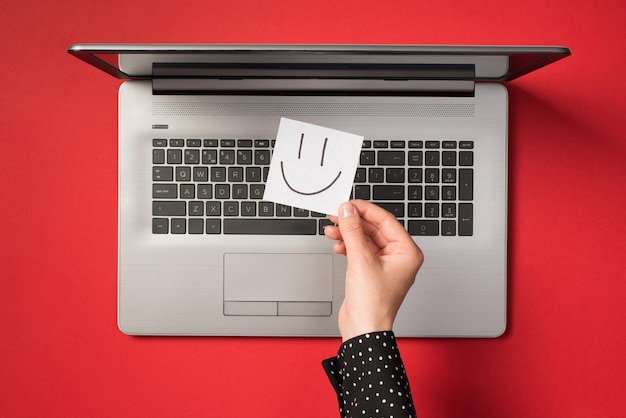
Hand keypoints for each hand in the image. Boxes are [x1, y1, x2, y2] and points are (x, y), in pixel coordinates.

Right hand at [324, 200, 423, 340]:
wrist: (363, 330)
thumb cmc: (373, 305)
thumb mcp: (361, 261)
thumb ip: (353, 231)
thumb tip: (348, 211)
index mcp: (407, 252)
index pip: (386, 221)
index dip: (365, 210)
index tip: (349, 204)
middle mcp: (399, 257)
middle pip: (374, 229)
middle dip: (353, 223)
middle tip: (337, 215)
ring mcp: (385, 265)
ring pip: (365, 239)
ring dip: (348, 234)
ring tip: (332, 230)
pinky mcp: (372, 271)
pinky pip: (360, 251)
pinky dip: (348, 246)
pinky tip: (337, 245)